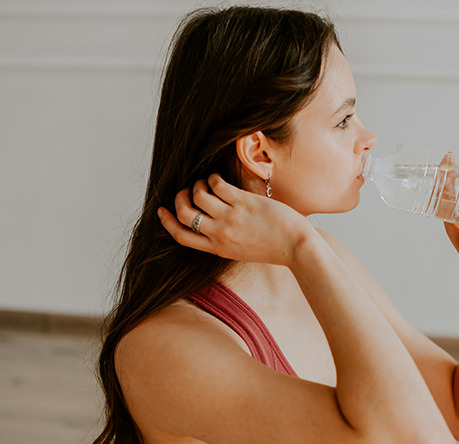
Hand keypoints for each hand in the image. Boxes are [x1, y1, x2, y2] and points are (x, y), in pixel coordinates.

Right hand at [158, 174, 311, 266]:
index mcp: (218, 249)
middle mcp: (220, 234)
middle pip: (184, 214)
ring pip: (198, 196)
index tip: (162, 211)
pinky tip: (218, 178)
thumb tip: (212, 221)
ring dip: (197, 185)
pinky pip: (216, 185)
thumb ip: (224, 240)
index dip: (168, 222)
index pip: (182, 236)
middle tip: (185, 191)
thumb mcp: (241, 251)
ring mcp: (230, 218)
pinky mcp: (243, 203)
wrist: (296, 248)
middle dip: (178, 199)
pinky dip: (212, 178)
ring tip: (205, 182)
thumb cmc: (274, 248)